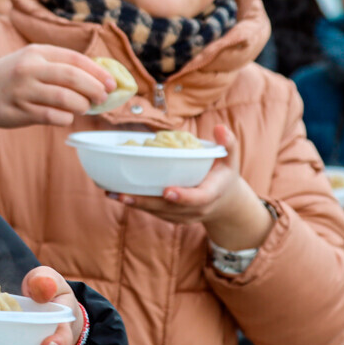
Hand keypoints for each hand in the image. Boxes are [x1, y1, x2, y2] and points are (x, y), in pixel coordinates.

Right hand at [0, 45, 114, 150]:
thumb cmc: (9, 78)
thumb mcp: (29, 61)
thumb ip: (57, 66)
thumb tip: (97, 79)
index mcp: (36, 52)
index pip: (75, 59)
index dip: (97, 72)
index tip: (111, 83)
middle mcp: (29, 68)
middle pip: (73, 78)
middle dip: (94, 89)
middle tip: (104, 98)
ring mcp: (23, 90)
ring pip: (65, 98)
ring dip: (81, 105)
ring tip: (84, 108)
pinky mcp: (19, 111)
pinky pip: (52, 116)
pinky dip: (65, 118)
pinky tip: (65, 117)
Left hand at [105, 125, 272, 249]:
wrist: (225, 201)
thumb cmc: (223, 173)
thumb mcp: (230, 157)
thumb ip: (228, 142)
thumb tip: (221, 127)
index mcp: (211, 194)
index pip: (198, 198)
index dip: (183, 197)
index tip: (168, 191)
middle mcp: (196, 209)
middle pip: (170, 209)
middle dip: (146, 202)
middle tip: (123, 194)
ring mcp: (182, 216)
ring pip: (157, 212)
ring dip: (135, 204)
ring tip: (112, 193)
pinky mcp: (171, 217)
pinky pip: (153, 212)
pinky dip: (136, 204)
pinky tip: (117, 194)